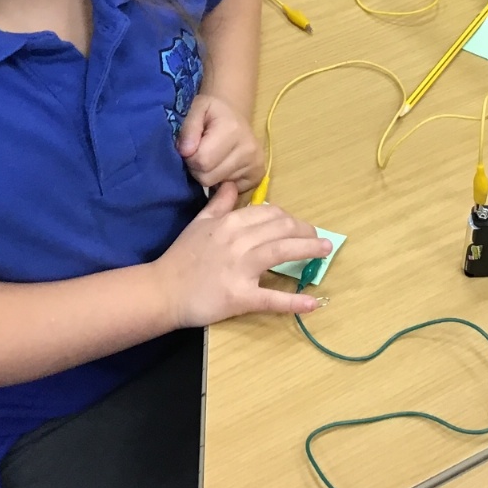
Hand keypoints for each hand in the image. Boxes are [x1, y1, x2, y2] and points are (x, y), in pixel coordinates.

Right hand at [158, 182, 331, 326]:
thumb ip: (218, 204)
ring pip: (282, 252)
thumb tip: (231, 184)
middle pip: (281, 229)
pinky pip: (272, 299)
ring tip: (325, 250)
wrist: (162, 290)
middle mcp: (238, 241)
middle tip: (317, 238)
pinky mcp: (240, 297)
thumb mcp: (199, 223)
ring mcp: (240, 269)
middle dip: (304, 231)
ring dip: (309, 249)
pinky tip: (313, 303)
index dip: (289, 218)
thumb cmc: (181, 256)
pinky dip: (294, 302)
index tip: (297, 225)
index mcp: (230, 222)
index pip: (270, 213)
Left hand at [176, 92, 265, 192]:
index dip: (190, 158)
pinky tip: (223, 166)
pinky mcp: (257, 176)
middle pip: (207, 178)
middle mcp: (249, 150)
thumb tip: (186, 152)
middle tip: (200, 154)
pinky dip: (221, 181)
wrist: (234, 113)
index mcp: (233, 130)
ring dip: (209, 175)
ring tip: (212, 158)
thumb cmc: (213, 112)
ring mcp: (256, 165)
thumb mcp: (196, 109)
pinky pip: (228, 190)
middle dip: (197, 169)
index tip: (191, 148)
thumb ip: (188, 129)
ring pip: (217, 186)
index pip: (201, 161)